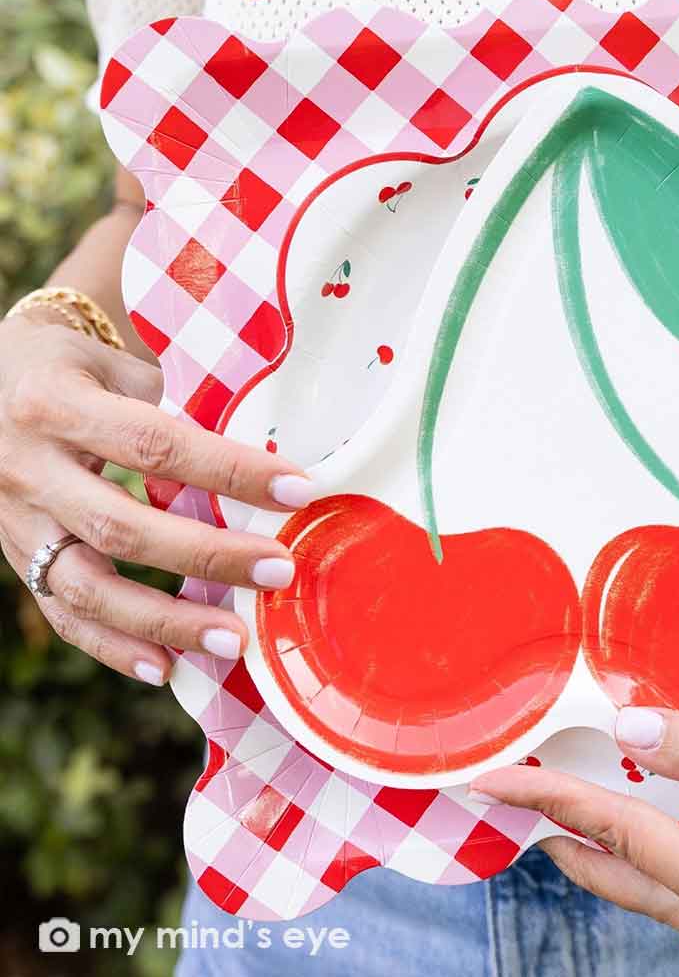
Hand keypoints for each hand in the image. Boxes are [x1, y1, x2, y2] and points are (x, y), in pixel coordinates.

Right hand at [0, 315, 316, 685]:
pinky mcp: (18, 561)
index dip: (229, 471)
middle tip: (279, 570)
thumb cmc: (72, 368)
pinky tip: (165, 667)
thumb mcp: (115, 365)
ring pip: (88, 588)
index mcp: (57, 405)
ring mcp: (15, 524)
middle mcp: (27, 469)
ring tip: (235, 640)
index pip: (155, 445)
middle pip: (123, 527)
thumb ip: (178, 403)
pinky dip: (114, 647)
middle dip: (209, 556)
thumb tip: (268, 448)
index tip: (297, 490)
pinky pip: (64, 614)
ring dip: (166, 621)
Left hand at [468, 707, 678, 953]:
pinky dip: (635, 822)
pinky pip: (669, 855)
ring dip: (590, 823)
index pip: (616, 837)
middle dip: (552, 821)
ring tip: (545, 773)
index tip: (499, 775)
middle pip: (608, 865)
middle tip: (502, 777)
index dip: (552, 799)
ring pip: (634, 865)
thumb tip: (634, 723)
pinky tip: (625, 783)